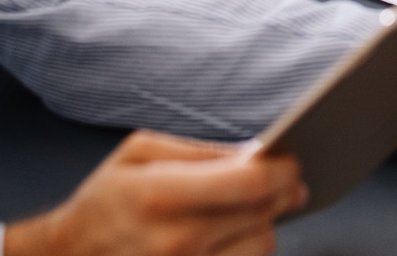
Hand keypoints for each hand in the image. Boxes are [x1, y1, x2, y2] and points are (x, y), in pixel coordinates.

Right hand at [2, 130, 304, 255]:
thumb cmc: (106, 201)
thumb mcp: (139, 153)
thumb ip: (200, 151)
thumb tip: (256, 152)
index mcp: (163, 196)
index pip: (252, 183)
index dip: (283, 168)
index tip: (290, 159)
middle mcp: (178, 242)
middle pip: (265, 216)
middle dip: (282, 193)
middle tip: (283, 180)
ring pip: (261, 247)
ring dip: (264, 225)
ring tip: (248, 210)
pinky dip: (245, 249)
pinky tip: (234, 235)